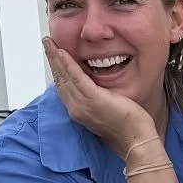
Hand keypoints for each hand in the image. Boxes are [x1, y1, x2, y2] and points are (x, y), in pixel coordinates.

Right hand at [43, 37, 156, 157]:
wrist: (136, 140)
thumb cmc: (127, 128)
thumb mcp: (106, 111)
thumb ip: (96, 100)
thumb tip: (95, 88)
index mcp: (79, 112)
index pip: (63, 87)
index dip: (56, 70)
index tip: (52, 56)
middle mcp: (76, 109)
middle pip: (60, 80)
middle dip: (52, 60)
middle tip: (46, 43)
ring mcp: (83, 105)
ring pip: (64, 77)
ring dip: (55, 58)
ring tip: (49, 43)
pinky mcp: (93, 99)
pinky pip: (76, 77)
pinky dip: (67, 63)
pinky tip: (61, 52)